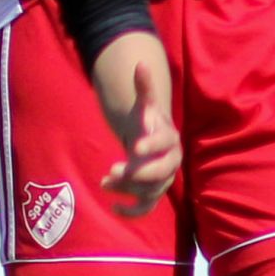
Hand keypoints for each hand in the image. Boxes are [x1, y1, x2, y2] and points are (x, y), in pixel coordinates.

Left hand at [90, 32, 179, 214]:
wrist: (154, 142)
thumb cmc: (147, 122)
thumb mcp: (144, 105)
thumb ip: (143, 87)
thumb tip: (140, 63)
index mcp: (169, 139)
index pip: (164, 144)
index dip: (151, 145)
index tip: (134, 146)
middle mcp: (171, 162)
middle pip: (162, 173)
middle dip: (138, 174)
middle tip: (112, 170)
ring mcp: (163, 180)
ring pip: (150, 191)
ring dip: (127, 189)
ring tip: (104, 181)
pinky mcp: (153, 194)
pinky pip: (147, 208)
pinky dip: (132, 212)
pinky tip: (113, 208)